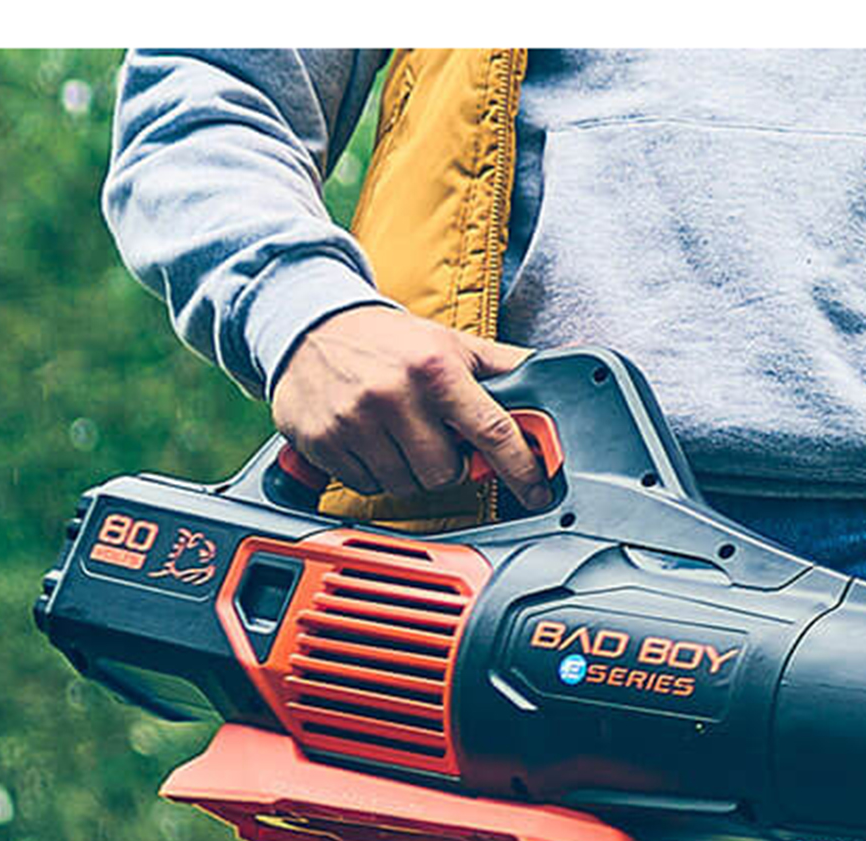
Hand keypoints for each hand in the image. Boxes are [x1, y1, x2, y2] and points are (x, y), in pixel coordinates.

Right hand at [271, 306, 550, 508]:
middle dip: (447, 465)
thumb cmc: (392, 341)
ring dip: (410, 471)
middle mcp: (394, 394)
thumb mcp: (453, 344)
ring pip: (406, 487)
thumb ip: (505, 368)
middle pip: (446, 474)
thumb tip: (555, 381)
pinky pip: (367, 486)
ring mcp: (354, 420)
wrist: (310, 324)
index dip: (522, 469)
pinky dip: (375, 473)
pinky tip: (370, 440)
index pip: (493, 432)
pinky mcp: (322, 440)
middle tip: (434, 439)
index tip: (537, 491)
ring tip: (400, 436)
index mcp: (436, 369)